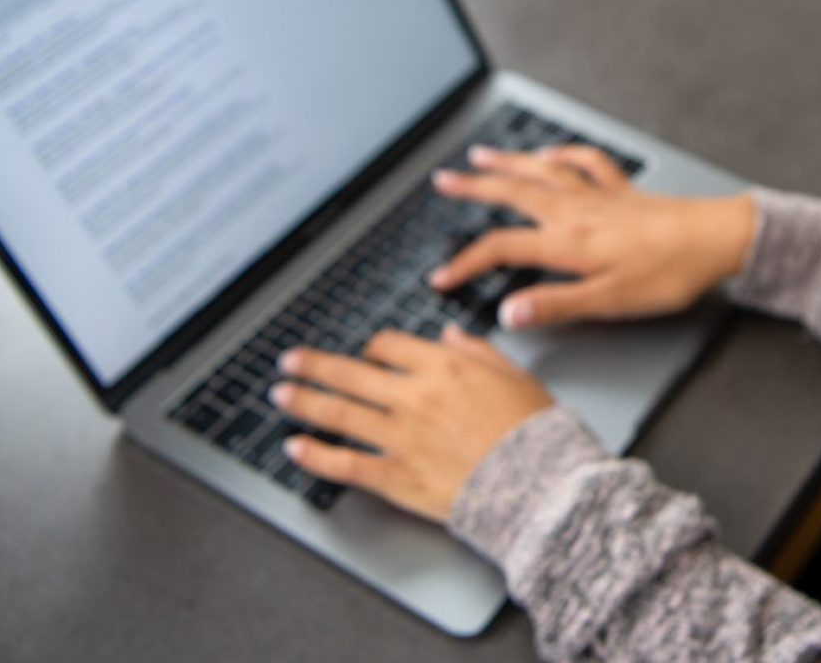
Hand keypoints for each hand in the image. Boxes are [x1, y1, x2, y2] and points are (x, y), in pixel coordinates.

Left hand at [272, 326, 553, 522]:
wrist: (540, 484)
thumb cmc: (534, 432)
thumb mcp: (515, 375)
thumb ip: (478, 352)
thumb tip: (450, 337)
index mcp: (444, 368)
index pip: (389, 346)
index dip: (371, 348)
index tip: (364, 354)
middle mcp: (414, 397)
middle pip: (350, 374)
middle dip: (314, 366)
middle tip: (291, 362)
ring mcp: (400, 438)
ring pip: (338, 413)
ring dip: (303, 402)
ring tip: (280, 394)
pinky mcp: (395, 477)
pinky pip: (345, 463)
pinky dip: (315, 455)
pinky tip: (296, 447)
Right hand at [428, 144, 757, 330]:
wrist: (718, 239)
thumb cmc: (669, 273)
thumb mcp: (609, 302)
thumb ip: (556, 306)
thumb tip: (509, 314)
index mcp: (567, 242)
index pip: (501, 248)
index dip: (465, 263)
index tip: (441, 277)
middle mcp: (576, 211)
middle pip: (513, 193)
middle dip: (474, 188)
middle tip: (443, 181)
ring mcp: (600, 196)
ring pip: (543, 171)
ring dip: (509, 162)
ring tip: (481, 156)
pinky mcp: (624, 191)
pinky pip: (586, 162)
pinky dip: (564, 153)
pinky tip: (553, 151)